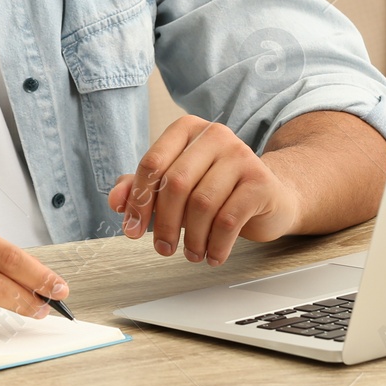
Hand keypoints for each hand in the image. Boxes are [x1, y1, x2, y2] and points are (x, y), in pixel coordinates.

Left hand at [105, 115, 301, 266]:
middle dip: (164, 224)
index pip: (153, 163)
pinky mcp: (260, 181)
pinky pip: (228, 219)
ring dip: (192, 239)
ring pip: (202, 203)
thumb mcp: (176, 186)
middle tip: (163, 249)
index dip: (138, 201)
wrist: (269, 197)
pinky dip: (216, 245)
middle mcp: (215, 135)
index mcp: (188, 129)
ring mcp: (241, 155)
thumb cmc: (217, 190)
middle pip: (176, 183)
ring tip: (193, 254)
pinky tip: (213, 256)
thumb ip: (142, 189)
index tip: (132, 231)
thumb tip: (116, 201)